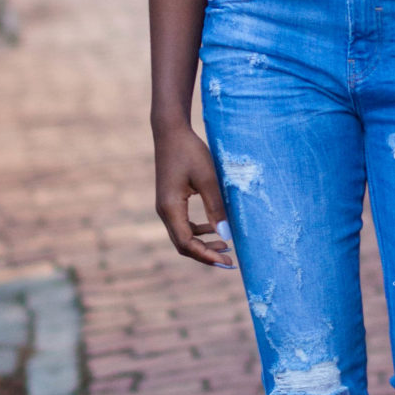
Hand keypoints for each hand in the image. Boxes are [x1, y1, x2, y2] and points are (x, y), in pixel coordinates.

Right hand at [155, 122, 233, 266]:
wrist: (171, 132)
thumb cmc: (190, 152)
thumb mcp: (208, 179)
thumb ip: (216, 208)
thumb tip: (227, 236)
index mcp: (170, 208)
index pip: (186, 244)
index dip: (207, 256)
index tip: (227, 262)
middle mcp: (164, 211)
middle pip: (183, 245)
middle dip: (206, 254)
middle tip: (230, 260)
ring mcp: (165, 206)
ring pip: (182, 236)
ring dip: (203, 243)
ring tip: (225, 245)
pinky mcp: (170, 201)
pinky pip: (183, 224)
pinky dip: (198, 231)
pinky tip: (214, 227)